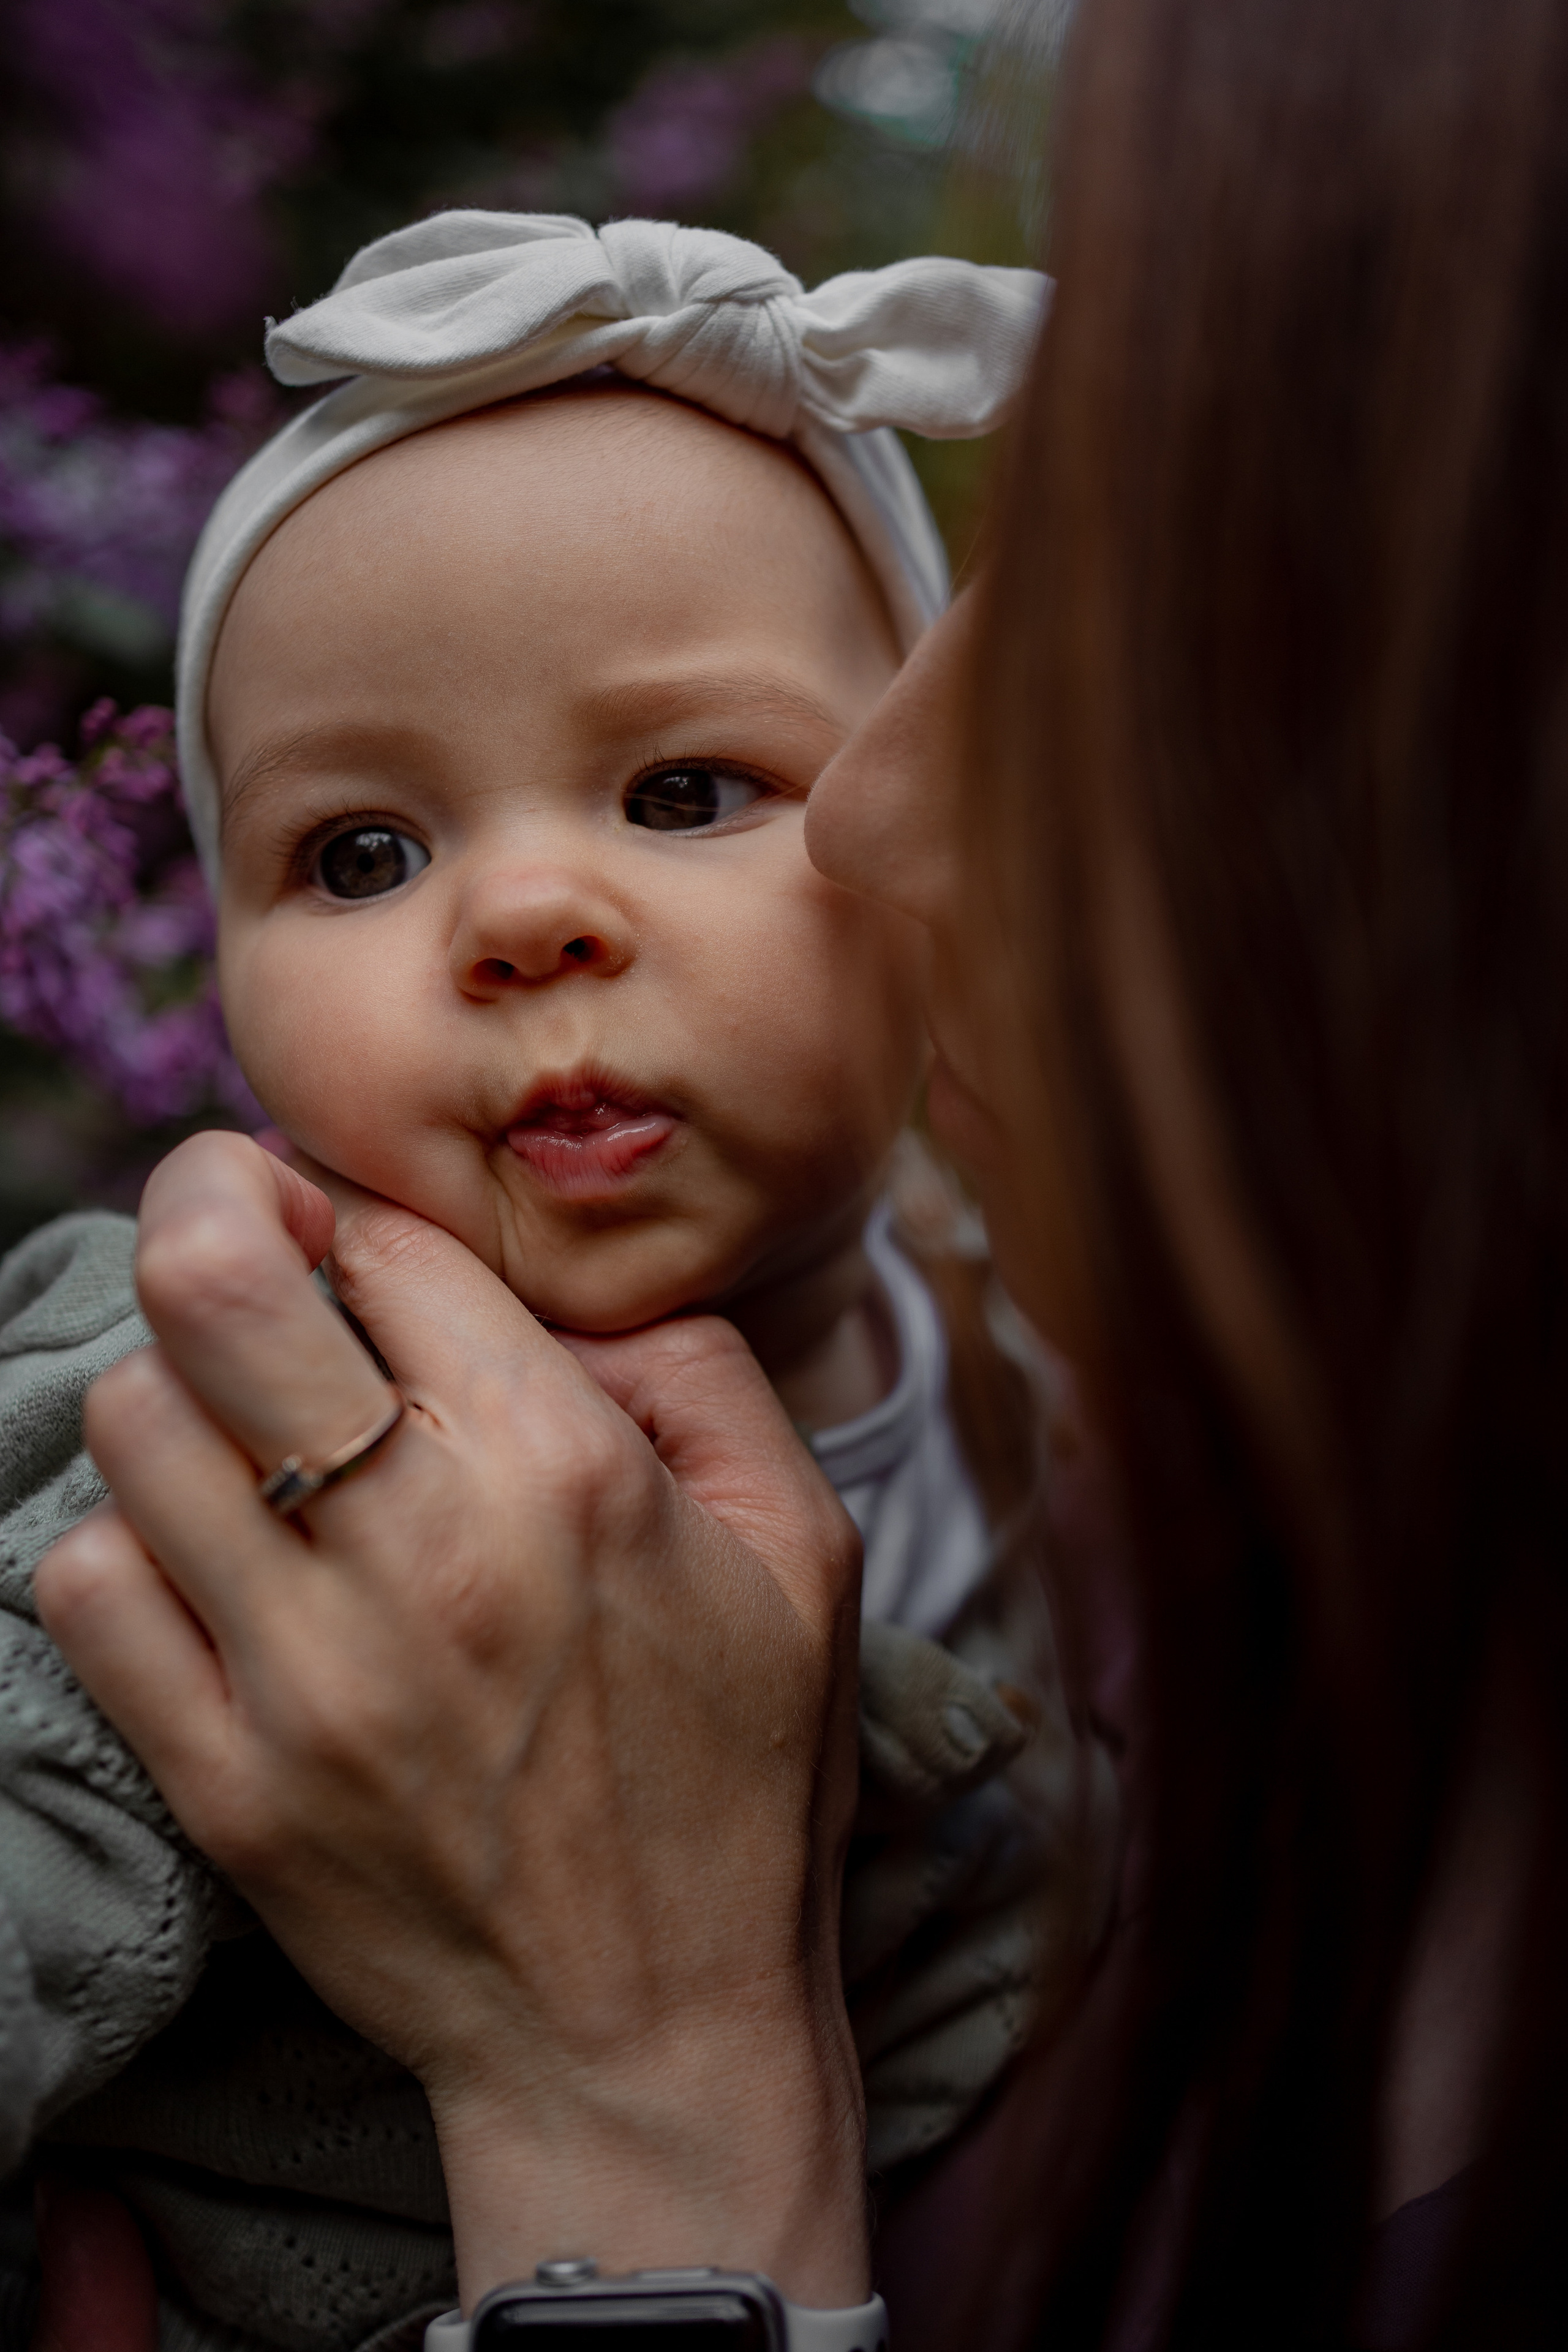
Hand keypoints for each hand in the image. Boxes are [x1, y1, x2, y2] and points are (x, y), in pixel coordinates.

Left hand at [34, 1134, 868, 2307]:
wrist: (649, 2033)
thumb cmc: (739, 1777)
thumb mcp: (800, 1545)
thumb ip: (699, 1369)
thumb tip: (558, 1296)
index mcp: (568, 1472)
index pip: (386, 1245)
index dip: (355, 1208)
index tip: (353, 1236)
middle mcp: (420, 1552)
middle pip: (211, 1287)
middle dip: (206, 1206)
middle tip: (241, 1225)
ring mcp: (301, 1674)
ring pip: (133, 1422)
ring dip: (180, 1386)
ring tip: (245, 1421)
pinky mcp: (223, 1781)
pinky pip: (89, 1587)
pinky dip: (127, 1539)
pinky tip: (206, 1556)